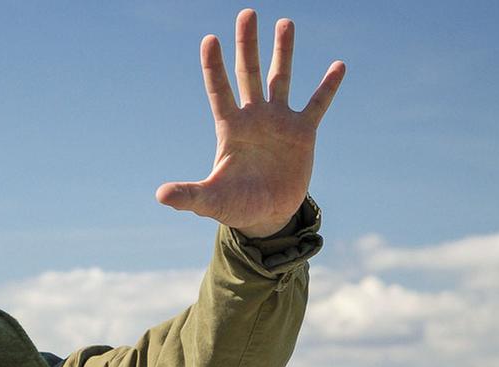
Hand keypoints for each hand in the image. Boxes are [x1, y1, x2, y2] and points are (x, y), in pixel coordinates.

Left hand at [155, 9, 345, 237]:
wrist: (266, 216)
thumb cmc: (235, 206)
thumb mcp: (210, 200)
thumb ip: (188, 194)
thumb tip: (160, 195)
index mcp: (230, 128)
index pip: (219, 90)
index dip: (213, 66)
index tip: (210, 39)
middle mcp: (253, 117)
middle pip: (248, 73)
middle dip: (247, 45)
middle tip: (246, 13)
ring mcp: (279, 121)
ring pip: (281, 78)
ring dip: (283, 51)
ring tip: (285, 22)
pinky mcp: (303, 132)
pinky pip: (318, 104)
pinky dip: (328, 87)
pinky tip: (338, 65)